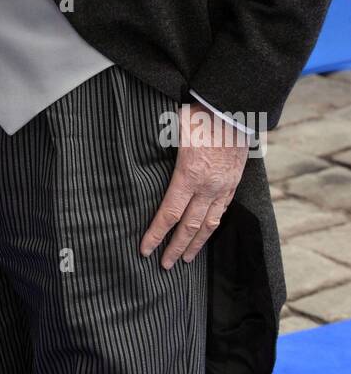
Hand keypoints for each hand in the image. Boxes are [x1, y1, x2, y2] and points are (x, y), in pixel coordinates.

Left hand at [140, 100, 248, 268]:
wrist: (235, 108)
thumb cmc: (200, 113)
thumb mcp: (173, 126)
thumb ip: (157, 142)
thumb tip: (138, 148)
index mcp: (189, 174)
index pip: (169, 213)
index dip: (156, 234)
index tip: (145, 249)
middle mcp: (208, 186)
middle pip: (189, 226)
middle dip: (175, 248)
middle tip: (164, 265)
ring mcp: (223, 187)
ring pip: (209, 224)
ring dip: (196, 244)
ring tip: (186, 259)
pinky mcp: (233, 183)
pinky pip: (221, 212)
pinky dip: (212, 227)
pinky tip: (205, 234)